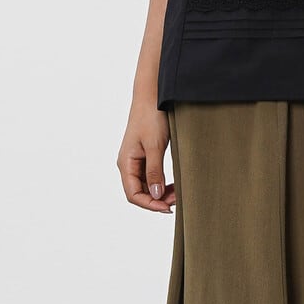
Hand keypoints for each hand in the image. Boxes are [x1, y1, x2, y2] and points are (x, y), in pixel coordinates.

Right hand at [118, 99, 175, 213]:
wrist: (152, 96)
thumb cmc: (151, 117)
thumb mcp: (155, 146)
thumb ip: (154, 172)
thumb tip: (156, 195)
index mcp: (125, 163)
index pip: (133, 194)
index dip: (150, 204)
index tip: (168, 207)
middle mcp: (128, 164)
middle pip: (139, 192)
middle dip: (157, 200)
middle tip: (177, 200)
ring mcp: (136, 160)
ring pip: (146, 186)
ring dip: (160, 193)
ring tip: (177, 194)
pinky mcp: (145, 156)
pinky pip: (150, 177)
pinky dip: (161, 184)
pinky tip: (173, 185)